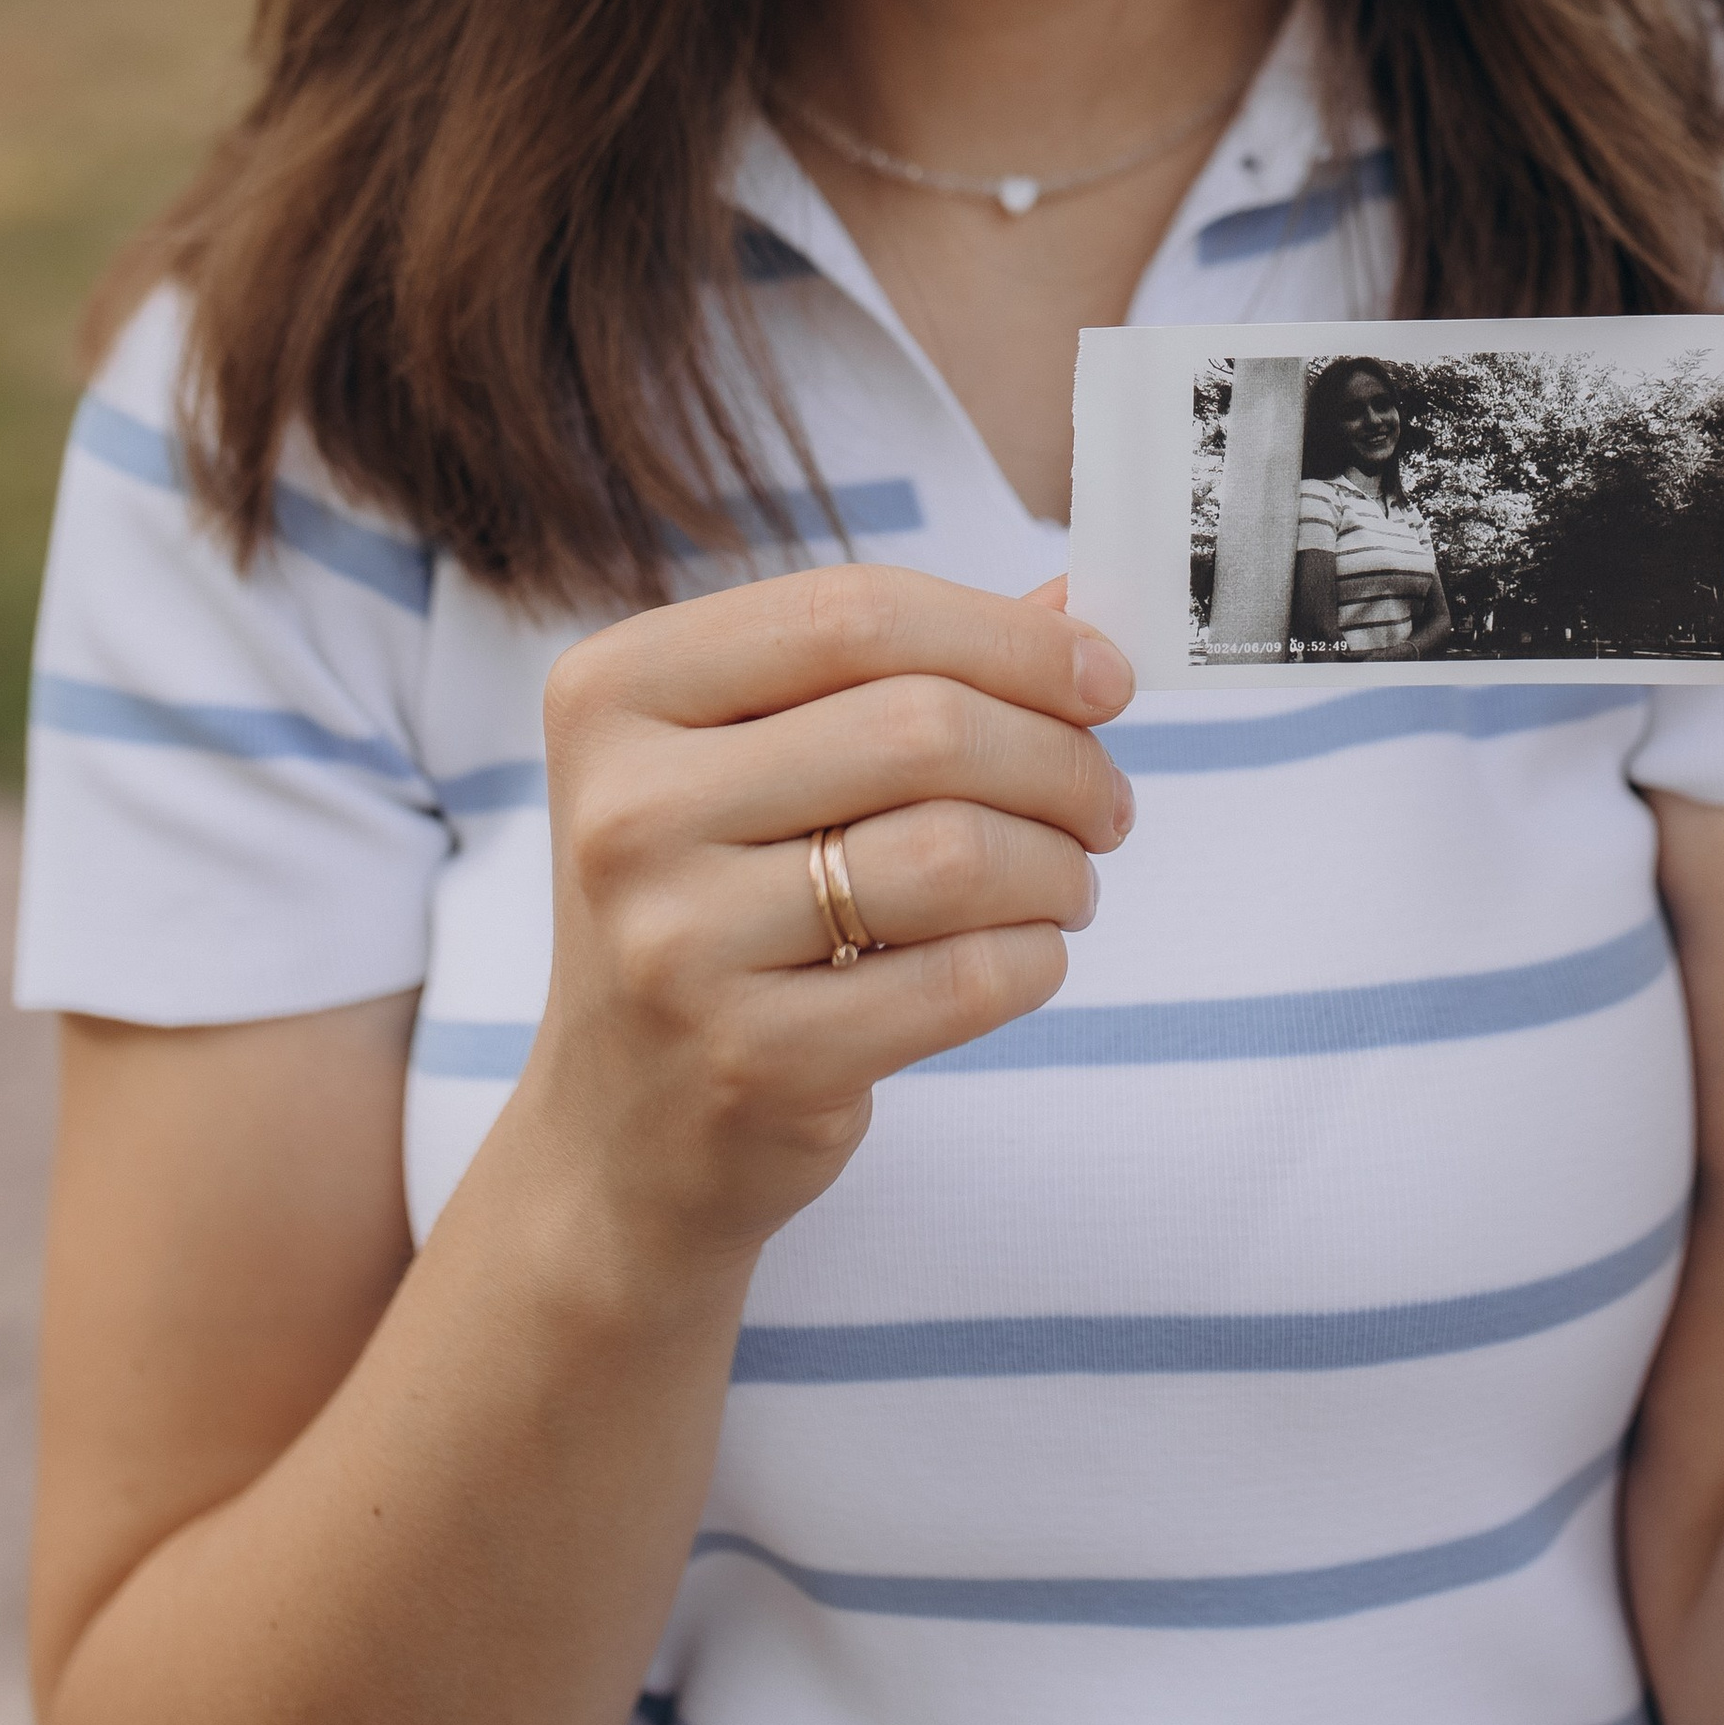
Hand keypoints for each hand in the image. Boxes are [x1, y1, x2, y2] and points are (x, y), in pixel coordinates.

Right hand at [517, 566, 1134, 1276]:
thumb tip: (1078, 599)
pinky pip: (961, 979)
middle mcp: (626, 809)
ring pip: (954, 853)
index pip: (852, 612)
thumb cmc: (720, 901)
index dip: (1010, 637)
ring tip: (1067, 881)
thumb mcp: (762, 759)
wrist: (625, 1126)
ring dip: (1057, 864)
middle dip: (1060, 758)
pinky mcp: (749, 1059)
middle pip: (919, 727)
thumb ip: (906, 666)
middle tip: (1105, 800)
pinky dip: (1036, 957)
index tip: (1104, 676)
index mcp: (618, 691)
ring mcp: (675, 942)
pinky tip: (1029, 954)